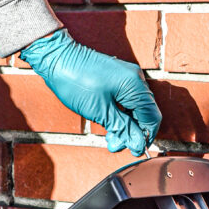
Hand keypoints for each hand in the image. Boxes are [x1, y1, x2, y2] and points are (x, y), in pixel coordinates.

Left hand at [20, 29, 161, 154]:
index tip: (133, 151)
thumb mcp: (100, 111)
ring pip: (133, 108)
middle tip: (114, 145)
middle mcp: (135, 79)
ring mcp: (126, 77)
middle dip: (131, 133)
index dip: (145, 137)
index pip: (152, 117)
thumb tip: (139, 145)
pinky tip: (108, 124)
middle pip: (144, 113)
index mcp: (135, 86)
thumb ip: (123, 128)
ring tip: (109, 138)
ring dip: (124, 125)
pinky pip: (125, 100)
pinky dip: (119, 114)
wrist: (56, 58)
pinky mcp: (116, 78)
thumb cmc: (76, 82)